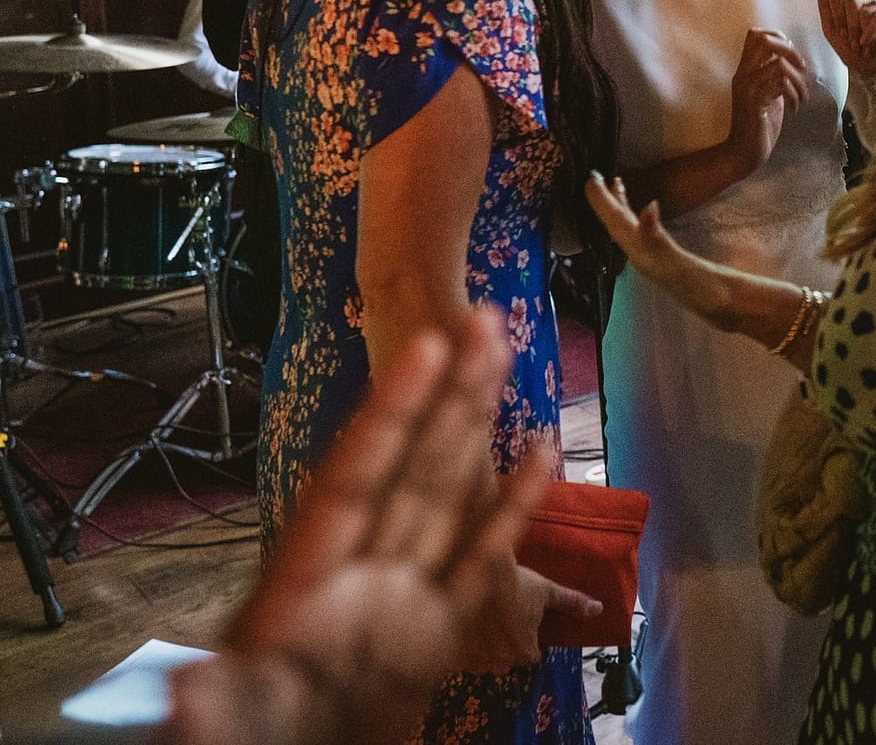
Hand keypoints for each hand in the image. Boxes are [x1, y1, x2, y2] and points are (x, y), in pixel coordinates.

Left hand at [165, 304, 594, 744]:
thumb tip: (189, 691)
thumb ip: (217, 706)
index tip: (423, 343)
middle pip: (412, 464)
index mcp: (305, 580)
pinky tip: (541, 456)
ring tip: (503, 353)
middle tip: (483, 317)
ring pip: (448, 492)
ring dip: (477, 422)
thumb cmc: (249, 744)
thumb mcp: (227, 725)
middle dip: (447, 388)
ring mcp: (401, 597)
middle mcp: (358, 571)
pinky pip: (481, 561)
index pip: (356, 477)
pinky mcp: (436, 635)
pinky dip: (512, 510)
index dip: (391, 411)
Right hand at [458, 563, 601, 674]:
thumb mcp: (547, 591)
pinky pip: (462, 656)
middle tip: (503, 617)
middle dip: (506, 644)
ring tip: (484, 618)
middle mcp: (499, 663)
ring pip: (483, 658)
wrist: (474, 573)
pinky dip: (465, 644)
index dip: (528, 638)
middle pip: (507, 659)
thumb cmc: (515, 582)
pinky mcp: (452, 653)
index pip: (531, 655)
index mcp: (524, 652)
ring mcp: (474, 660)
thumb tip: (599, 609)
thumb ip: (572, 604)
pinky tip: (467, 623)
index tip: (523, 620)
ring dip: (484, 645)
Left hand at [585, 172, 718, 320]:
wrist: (720, 306)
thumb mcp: (681, 262)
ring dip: (620, 206)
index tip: (592, 179)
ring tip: (615, 184)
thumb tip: (648, 206)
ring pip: (628, 228)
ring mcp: (652, 256)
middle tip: (594, 176)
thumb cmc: (703, 286)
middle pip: (617, 224)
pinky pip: (643, 232)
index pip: (617, 223)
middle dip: (604, 201)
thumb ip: (661, 237)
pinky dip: (639, 217)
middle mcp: (642, 255)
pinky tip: (647, 209)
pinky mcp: (664, 257)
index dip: (602, 201)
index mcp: (642, 253)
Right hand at [725, 28, 810, 176]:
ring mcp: (748, 88)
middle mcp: (743, 75)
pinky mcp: (755, 102)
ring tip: (802, 96)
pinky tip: (795, 108)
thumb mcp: (768, 94)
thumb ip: (774, 76)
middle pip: (765, 41)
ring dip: (798, 79)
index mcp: (745, 71)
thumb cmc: (759, 125)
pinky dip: (795, 94)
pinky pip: (781, 83)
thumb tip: (793, 60)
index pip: (755, 35)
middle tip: (802, 70)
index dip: (778, 37)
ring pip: (779, 64)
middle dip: (791, 51)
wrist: (743, 153)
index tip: (794, 58)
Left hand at [818, 0, 875, 79]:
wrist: (875, 73)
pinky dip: (871, 30)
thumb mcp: (832, 31)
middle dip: (847, 26)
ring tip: (865, 46)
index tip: (842, 36)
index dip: (836, 17)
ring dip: (859, 32)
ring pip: (863, 5)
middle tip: (853, 44)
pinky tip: (870, 42)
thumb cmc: (856, 53)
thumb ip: (827, 6)